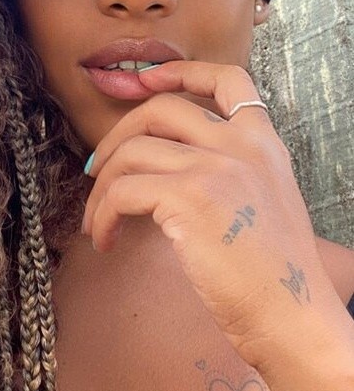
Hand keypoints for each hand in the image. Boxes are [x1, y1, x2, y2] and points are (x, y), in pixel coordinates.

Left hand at [81, 61, 336, 367]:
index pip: (229, 79)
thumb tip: (168, 167)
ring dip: (101, 188)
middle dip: (117, 134)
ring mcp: (215, 167)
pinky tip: (106, 240)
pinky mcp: (188, 196)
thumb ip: (229, 172)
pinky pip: (122, 190)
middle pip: (160, 109)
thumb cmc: (274, 277)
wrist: (293, 318)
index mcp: (264, 144)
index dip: (181, 72)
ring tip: (98, 222)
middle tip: (97, 169)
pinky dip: (103, 214)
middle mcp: (241, 145)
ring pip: (131, 151)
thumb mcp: (265, 203)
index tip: (145, 79)